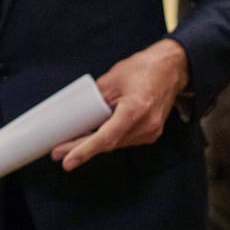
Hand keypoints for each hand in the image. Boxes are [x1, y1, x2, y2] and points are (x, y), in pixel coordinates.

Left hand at [51, 38, 188, 171]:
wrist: (172, 69)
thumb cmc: (144, 69)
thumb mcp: (112, 78)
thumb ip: (95, 98)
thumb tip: (76, 113)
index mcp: (136, 109)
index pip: (106, 137)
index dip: (85, 150)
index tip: (68, 161)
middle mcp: (146, 125)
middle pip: (108, 144)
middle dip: (81, 149)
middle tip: (57, 153)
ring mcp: (151, 131)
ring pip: (116, 144)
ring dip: (94, 145)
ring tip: (70, 145)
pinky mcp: (151, 133)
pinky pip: (124, 140)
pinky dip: (109, 140)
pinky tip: (93, 138)